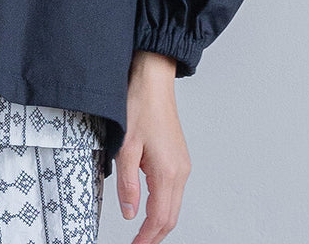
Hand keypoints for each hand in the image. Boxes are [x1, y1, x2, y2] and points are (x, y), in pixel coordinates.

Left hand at [114, 50, 190, 243]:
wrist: (153, 80)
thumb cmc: (139, 105)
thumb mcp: (126, 146)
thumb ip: (128, 183)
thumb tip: (129, 213)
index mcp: (168, 172)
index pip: (160, 218)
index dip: (147, 237)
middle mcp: (180, 171)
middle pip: (170, 216)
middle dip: (155, 235)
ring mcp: (182, 164)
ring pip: (173, 204)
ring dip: (159, 220)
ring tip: (141, 231)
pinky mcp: (178, 157)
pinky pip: (173, 190)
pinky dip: (162, 204)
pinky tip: (148, 204)